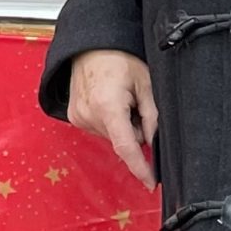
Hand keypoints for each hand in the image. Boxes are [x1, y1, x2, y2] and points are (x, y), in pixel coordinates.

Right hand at [65, 51, 158, 187]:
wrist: (90, 46)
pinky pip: (100, 129)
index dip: (141, 168)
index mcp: (108, 106)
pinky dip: (109, 121)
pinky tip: (108, 101)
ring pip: (112, 136)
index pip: (127, 147)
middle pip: (122, 140)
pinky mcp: (75, 117)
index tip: (151, 184)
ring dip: (121, 125)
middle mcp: (89, 115)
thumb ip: (152, 117)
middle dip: (135, 130)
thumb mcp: (145, 84)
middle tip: (136, 104)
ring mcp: (79, 117)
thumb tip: (155, 144)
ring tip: (120, 98)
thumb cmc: (120, 59)